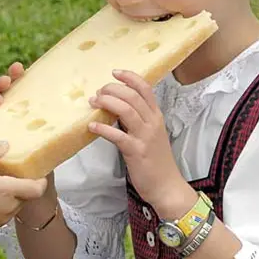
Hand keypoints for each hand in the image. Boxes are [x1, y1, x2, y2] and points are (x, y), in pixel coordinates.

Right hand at [0, 141, 47, 234]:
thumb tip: (4, 144)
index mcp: (9, 191)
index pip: (37, 189)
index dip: (40, 181)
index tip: (36, 172)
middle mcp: (9, 208)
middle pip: (27, 196)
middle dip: (24, 185)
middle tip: (14, 173)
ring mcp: (1, 220)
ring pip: (15, 206)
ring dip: (12, 195)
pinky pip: (4, 214)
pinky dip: (1, 204)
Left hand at [88, 70, 190, 216]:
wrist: (167, 186)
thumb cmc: (156, 161)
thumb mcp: (150, 135)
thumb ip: (137, 120)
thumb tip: (116, 108)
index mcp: (156, 116)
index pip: (145, 89)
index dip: (130, 77)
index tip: (115, 72)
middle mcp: (152, 123)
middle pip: (133, 96)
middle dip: (113, 89)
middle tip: (98, 91)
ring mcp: (145, 137)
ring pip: (126, 110)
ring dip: (107, 102)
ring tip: (93, 102)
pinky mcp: (136, 151)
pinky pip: (118, 135)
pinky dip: (103, 128)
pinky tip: (92, 126)